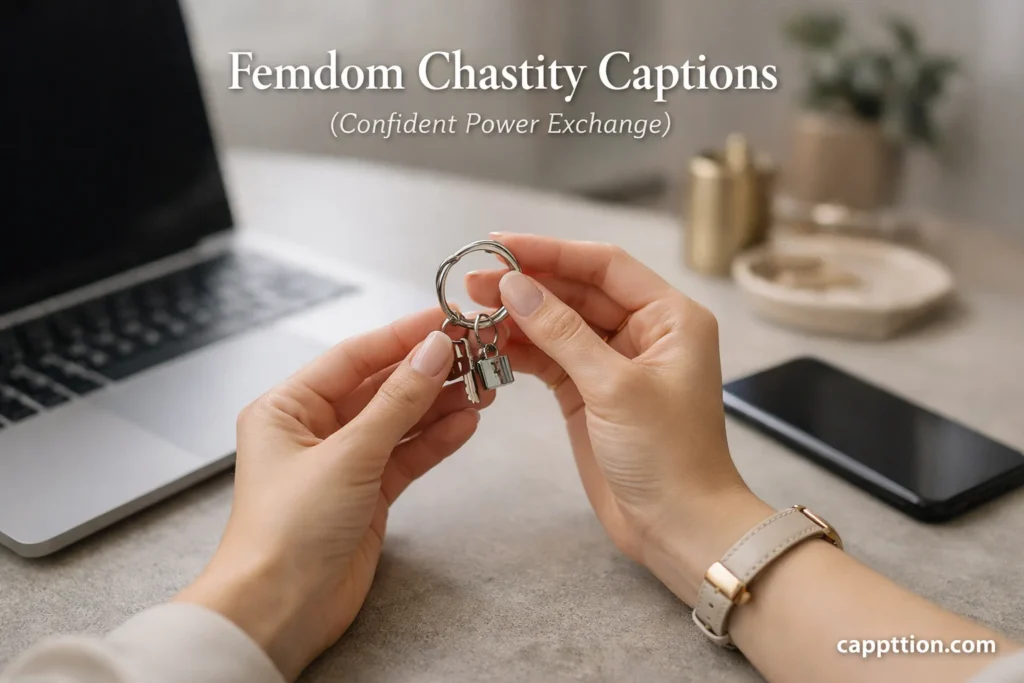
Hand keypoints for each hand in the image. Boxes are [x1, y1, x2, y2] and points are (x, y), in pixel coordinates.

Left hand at [175, 309, 490, 679]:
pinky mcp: (368, 493)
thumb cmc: (284, 533)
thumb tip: (434, 352)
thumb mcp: (347, 455)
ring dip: (440, 403)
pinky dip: (436, 440)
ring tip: (482, 385)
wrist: (279, 611)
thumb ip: (397, 402)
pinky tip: (467, 422)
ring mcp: (344, 461)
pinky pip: (408, 455)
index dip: (402, 336)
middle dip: (428, 371)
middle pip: (381, 386)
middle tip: (475, 352)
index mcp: (287, 407)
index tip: (446, 320)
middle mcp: (314, 429)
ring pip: (400, 420)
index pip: (354, 356)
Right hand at [466, 234, 772, 603]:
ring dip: (517, 317)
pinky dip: (520, 351)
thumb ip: (562, 333)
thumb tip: (515, 286)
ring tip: (470, 312)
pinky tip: (488, 344)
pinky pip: (550, 358)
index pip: (604, 265)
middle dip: (526, 284)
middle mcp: (643, 331)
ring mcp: (613, 362)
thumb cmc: (668, 456)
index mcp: (669, 316)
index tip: (500, 246)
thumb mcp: (614, 387)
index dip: (551, 251)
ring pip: (558, 324)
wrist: (677, 528)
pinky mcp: (589, 392)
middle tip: (473, 282)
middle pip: (577, 291)